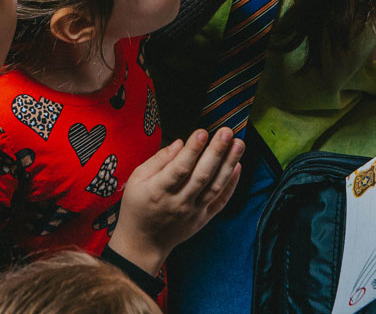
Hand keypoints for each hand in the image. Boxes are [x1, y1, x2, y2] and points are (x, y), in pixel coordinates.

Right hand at [108, 128, 244, 274]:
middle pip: (201, 176)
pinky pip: (220, 201)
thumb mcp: (136, 180)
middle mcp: (178, 202)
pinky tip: (237, 166)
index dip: (192, 150)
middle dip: (216, 152)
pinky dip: (231, 184)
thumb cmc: (136, 207)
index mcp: (158, 191)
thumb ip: (157, 161)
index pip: (179, 169)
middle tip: (226, 132)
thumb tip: (179, 143)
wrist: (143, 243)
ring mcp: (193, 212)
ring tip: (238, 144)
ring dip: (229, 164)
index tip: (202, 132)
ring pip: (215, 187)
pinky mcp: (203, 219)